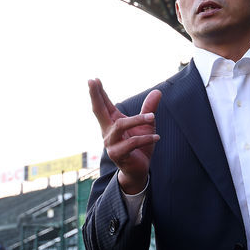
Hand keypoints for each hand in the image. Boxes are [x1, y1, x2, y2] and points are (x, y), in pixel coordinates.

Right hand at [88, 78, 161, 193]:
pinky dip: (145, 139)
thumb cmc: (139, 146)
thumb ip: (149, 108)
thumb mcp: (146, 125)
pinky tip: (156, 137)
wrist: (138, 170)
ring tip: (152, 117)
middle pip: (98, 110)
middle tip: (92, 81)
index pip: (103, 105)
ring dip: (137, 120)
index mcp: (112, 123)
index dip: (98, 92)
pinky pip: (132, 143)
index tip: (93, 79)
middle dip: (95, 95)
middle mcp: (108, 132)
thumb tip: (157, 91)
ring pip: (120, 125)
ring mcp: (111, 143)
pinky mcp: (118, 154)